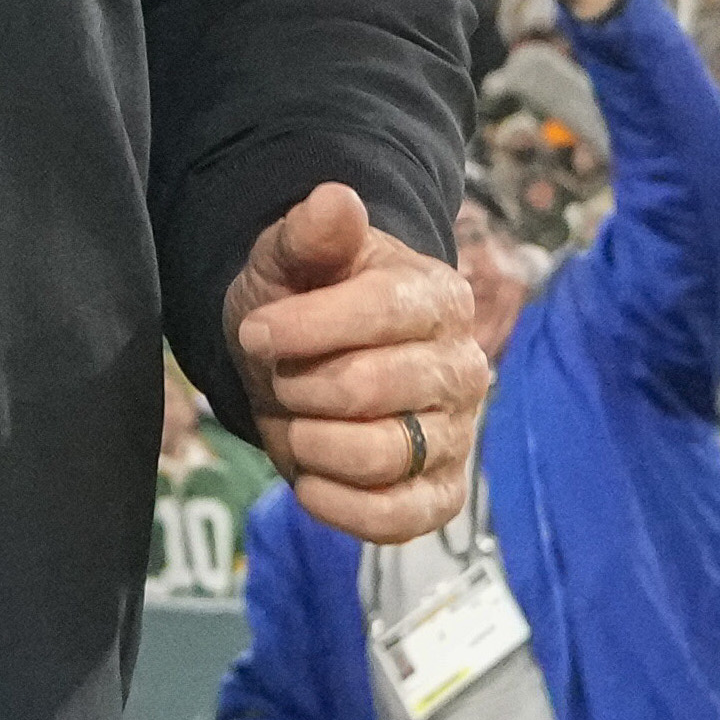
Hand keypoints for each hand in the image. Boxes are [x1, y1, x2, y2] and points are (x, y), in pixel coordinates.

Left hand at [227, 185, 484, 546]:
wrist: (306, 363)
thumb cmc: (301, 304)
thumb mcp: (288, 259)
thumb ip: (310, 233)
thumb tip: (333, 200)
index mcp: (439, 298)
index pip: (382, 311)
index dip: (305, 326)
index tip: (256, 331)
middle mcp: (463, 368)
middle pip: (369, 388)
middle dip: (299, 387)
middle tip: (281, 379)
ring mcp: (457, 435)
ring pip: (381, 457)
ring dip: (312, 444)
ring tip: (297, 423)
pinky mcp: (440, 494)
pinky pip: (400, 519)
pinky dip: (341, 506)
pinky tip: (309, 481)